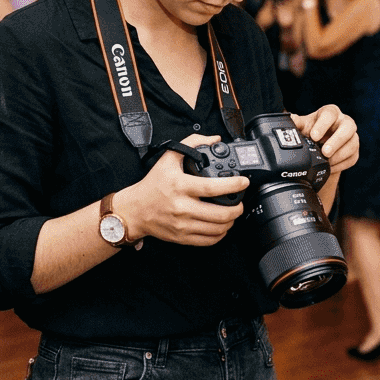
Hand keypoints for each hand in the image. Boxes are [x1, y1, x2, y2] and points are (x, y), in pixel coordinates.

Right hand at [119, 134, 248, 246]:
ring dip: (231, 221)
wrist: (135, 210)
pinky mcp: (182, 237)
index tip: (243, 182)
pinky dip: (220, 234)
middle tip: (240, 202)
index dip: (233, 185)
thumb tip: (213, 139)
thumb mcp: (168, 158)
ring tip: (232, 214)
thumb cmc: (153, 184)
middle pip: (220, 213)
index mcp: (180, 186)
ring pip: (218, 229)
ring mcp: (182, 224)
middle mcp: (182, 207)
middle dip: (238, 208)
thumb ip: (191, 143)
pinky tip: (221, 226)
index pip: (212, 187)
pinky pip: (209, 241)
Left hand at [291, 105, 358, 174]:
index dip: (323, 125)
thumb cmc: (311, 131)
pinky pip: (352, 158)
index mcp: (331, 113)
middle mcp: (345, 122)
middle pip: (348, 127)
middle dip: (336, 141)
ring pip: (352, 144)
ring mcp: (352, 137)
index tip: (314, 136)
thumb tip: (292, 119)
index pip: (330, 114)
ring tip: (327, 162)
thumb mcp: (303, 126)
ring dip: (339, 155)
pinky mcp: (354, 151)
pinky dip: (341, 164)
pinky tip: (331, 167)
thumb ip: (297, 123)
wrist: (318, 146)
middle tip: (324, 152)